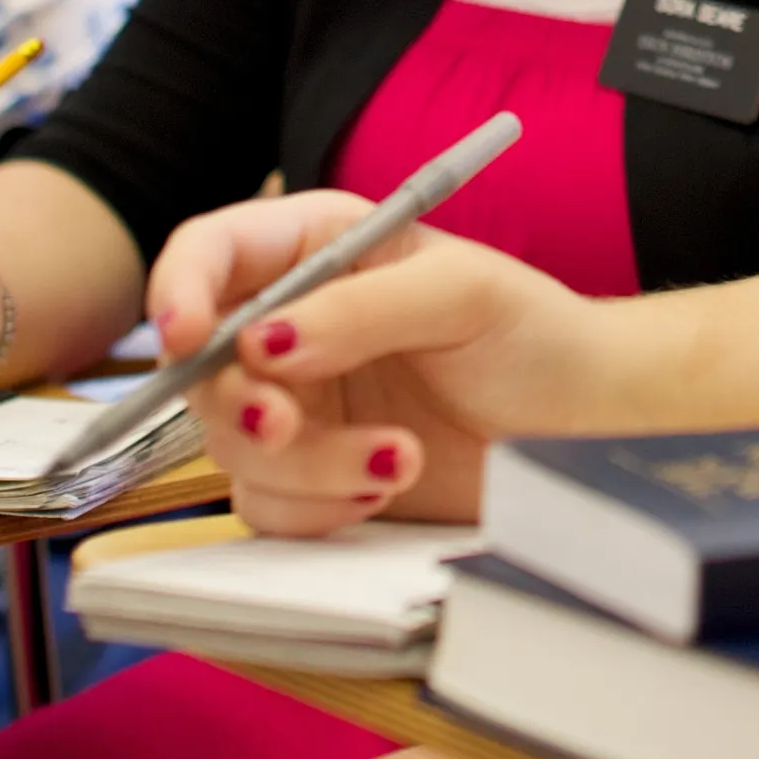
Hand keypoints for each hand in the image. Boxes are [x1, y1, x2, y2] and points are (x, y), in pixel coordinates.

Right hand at [147, 193, 611, 536]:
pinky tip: (387, 487)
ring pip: (232, 447)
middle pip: (201, 367)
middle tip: (285, 424)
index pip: (212, 254)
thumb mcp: (460, 294)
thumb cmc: (534, 332)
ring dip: (305, 465)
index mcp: (318, 250)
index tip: (183, 336)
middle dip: (238, 403)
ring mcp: (300, 406)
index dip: (179, 289)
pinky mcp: (315, 478)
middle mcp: (292, 326)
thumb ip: (359, 310)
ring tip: (398, 457)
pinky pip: (268, 506)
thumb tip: (261, 343)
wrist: (579, 425)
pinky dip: (318, 508)